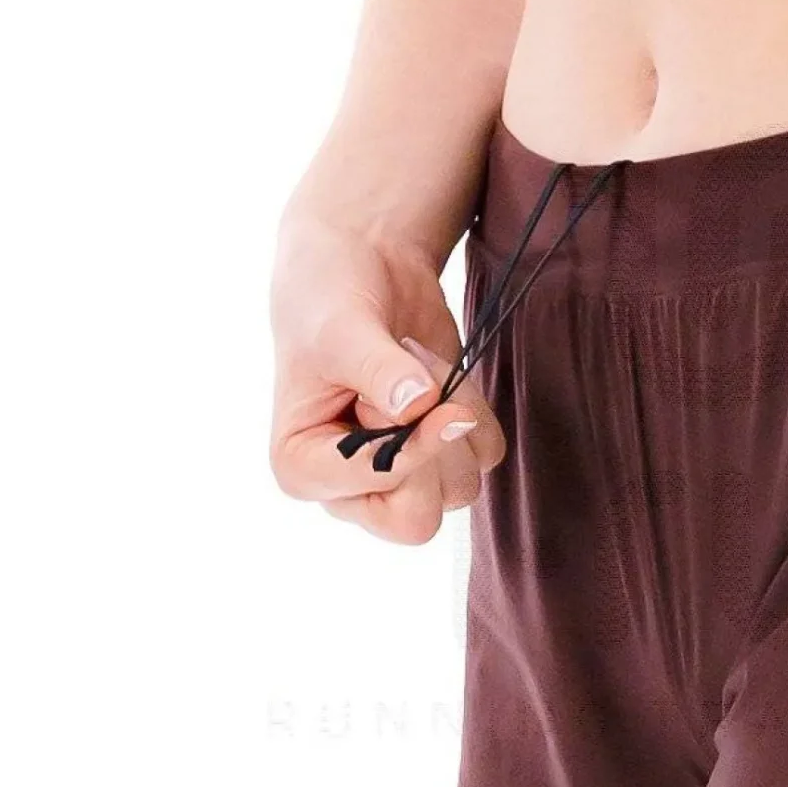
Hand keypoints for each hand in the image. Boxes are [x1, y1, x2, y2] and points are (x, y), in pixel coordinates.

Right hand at [268, 217, 505, 544]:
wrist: (363, 266)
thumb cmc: (328, 299)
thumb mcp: (342, 330)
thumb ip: (378, 371)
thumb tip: (418, 406)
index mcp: (302, 469)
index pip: (374, 493)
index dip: (411, 447)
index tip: (422, 394)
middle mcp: (350, 486)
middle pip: (418, 520)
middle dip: (433, 449)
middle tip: (412, 381)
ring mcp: (400, 475)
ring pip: (459, 490)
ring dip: (453, 419)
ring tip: (414, 366)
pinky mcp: (441, 452)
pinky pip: (485, 455)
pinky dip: (475, 408)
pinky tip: (435, 372)